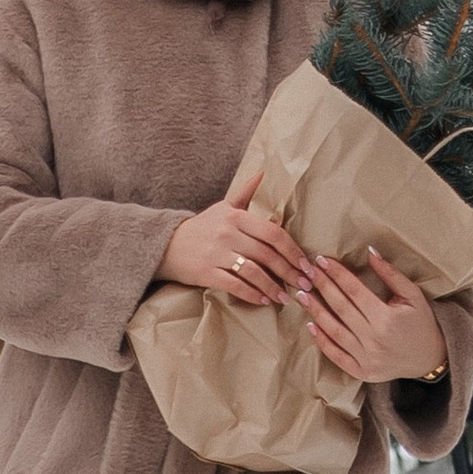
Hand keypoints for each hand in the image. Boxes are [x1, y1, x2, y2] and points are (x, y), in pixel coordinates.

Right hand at [161, 197, 309, 307]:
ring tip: (286, 298)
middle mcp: (227, 233)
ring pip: (253, 272)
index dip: (292, 249)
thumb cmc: (201, 227)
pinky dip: (252, 294)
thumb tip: (264, 172)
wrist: (166, 244)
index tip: (306, 264)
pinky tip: (264, 301)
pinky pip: (234, 285)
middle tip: (305, 285)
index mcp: (236, 216)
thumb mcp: (223, 207)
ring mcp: (216, 253)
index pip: (273, 232)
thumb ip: (245, 192)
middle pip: (267, 254)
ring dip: (273, 287)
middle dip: (289, 272)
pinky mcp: (206, 272)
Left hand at [291, 247, 447, 389]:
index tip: (322, 260)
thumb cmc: (421, 323)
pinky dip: (321, 340)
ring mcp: (366, 357)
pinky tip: (310, 324)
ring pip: (333, 330)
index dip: (337, 274)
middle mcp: (373, 338)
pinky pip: (335, 355)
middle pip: (340, 307)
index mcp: (387, 318)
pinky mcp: (361, 371)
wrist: (429, 358)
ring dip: (315, 311)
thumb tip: (370, 251)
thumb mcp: (413, 295)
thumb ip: (391, 274)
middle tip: (307, 270)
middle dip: (322, 286)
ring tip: (301, 294)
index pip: (354, 291)